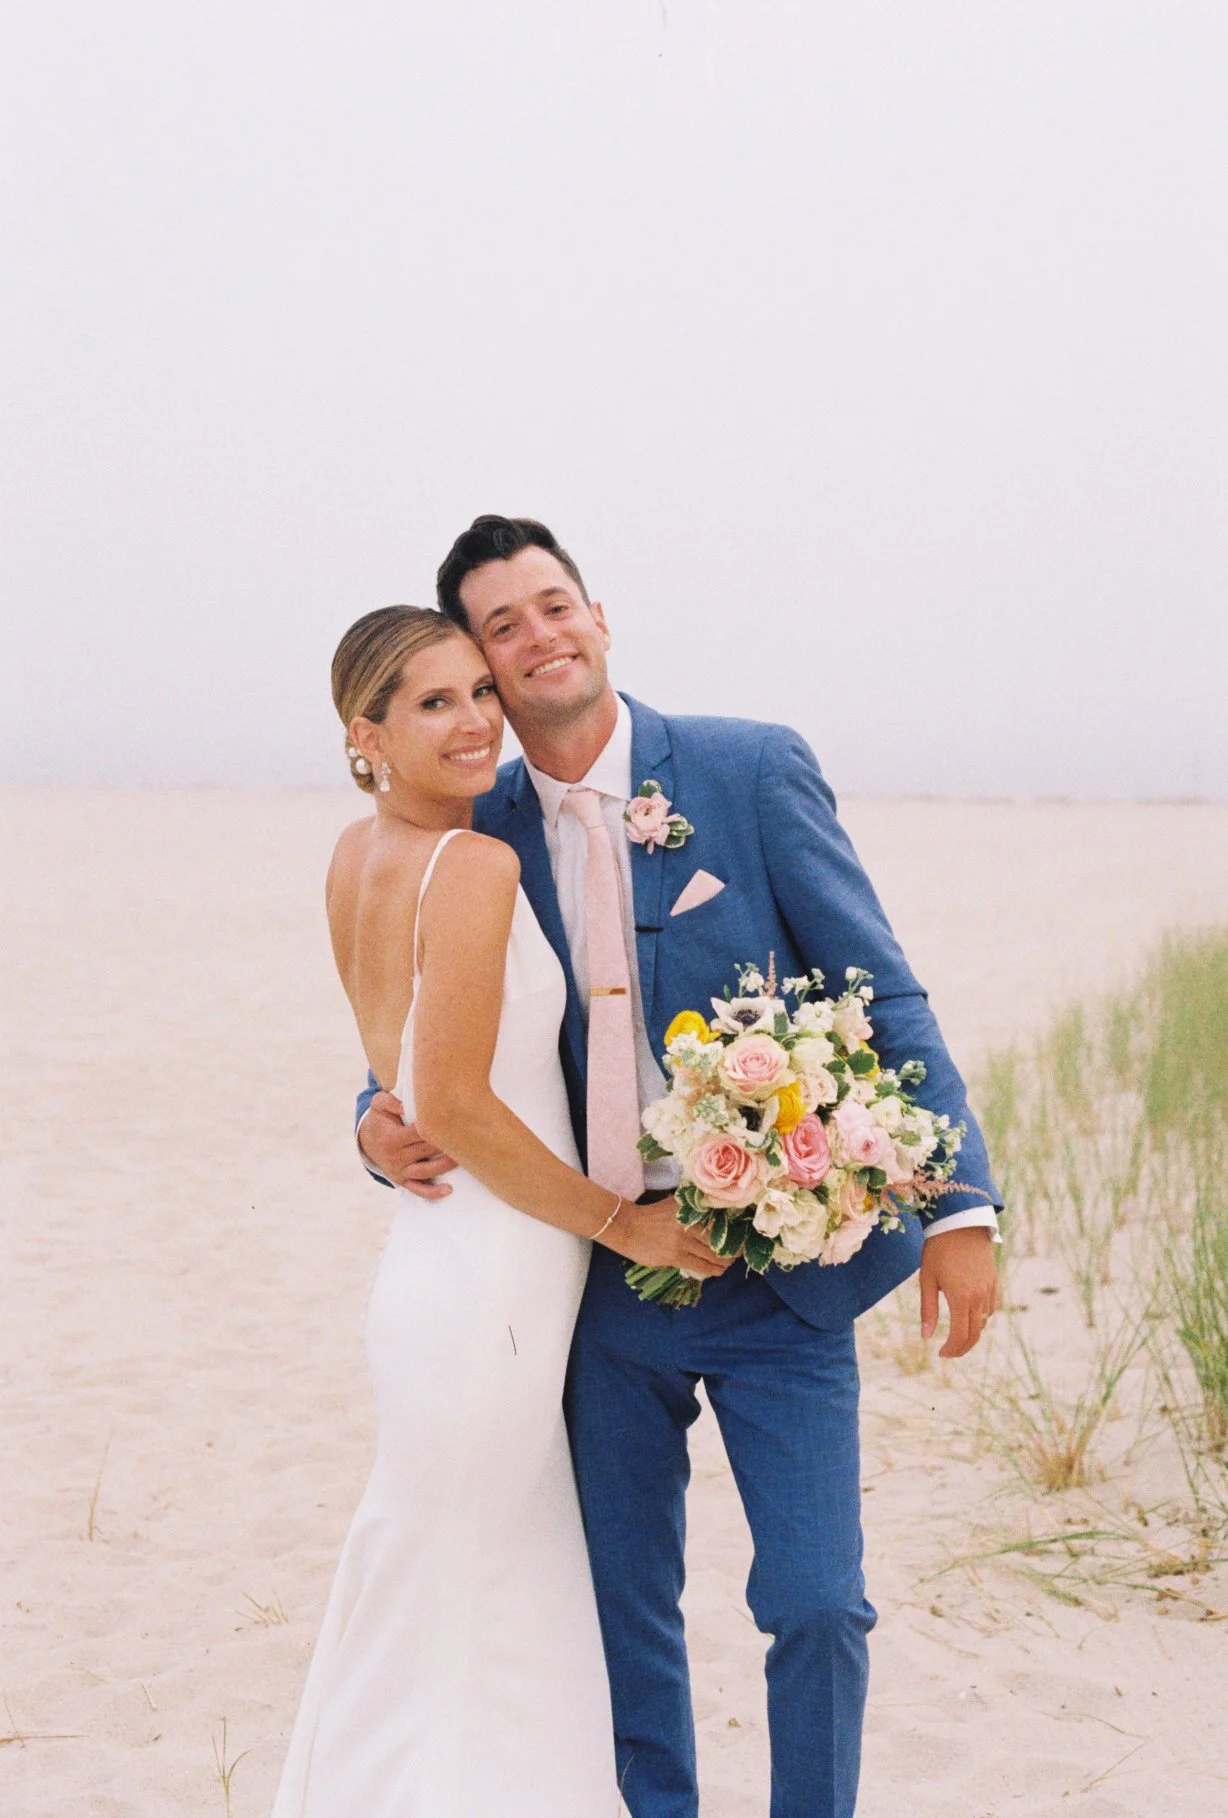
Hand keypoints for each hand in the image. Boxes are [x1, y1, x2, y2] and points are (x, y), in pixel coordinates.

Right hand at [358, 1092, 458, 1198]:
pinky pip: (418, 1189)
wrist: (367, 1141)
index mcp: (391, 1138)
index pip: (418, 1133)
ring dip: (444, 1166)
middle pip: (425, 1151)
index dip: (435, 1127)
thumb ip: (391, 1101)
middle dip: (444, 1144)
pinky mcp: (403, 1181)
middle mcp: (395, 1156)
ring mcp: (400, 1171)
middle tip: (465, 1136)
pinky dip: (433, 1192)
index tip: (451, 1120)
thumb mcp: (379, 1104)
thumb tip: (407, 1104)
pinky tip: (448, 1190)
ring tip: (461, 1158)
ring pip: (426, 1171)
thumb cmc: (380, 1119)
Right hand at [600, 1196, 731, 1278]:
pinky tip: (717, 1270)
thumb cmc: (651, 1215)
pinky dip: (711, 1269)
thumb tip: (712, 1206)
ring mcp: (681, 1243)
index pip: (718, 1224)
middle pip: (718, 1242)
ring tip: (729, 1264)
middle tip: (738, 1253)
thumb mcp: (673, 1203)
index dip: (732, 1234)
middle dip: (731, 1251)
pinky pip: (699, 1266)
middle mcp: (688, 1227)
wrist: (627, 1226)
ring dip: (724, 1263)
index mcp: (689, 1212)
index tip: (741, 1238)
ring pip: (711, 1257)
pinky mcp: (674, 1258)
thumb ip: (692, 1205)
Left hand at [920, 1226, 998, 1357]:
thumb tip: (926, 1336)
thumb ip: (927, 1309)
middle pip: (975, 1334)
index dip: (952, 1349)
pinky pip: (990, 1308)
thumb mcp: (927, 1279)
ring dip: (972, 1333)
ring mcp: (989, 1289)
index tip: (941, 1354)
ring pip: (984, 1322)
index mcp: (961, 1298)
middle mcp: (978, 1297)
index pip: (960, 1335)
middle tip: (950, 1353)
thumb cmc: (938, 1248)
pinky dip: (981, 1318)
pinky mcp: (994, 1281)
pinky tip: (969, 1316)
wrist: (961, 1222)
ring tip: (956, 1335)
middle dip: (963, 1348)